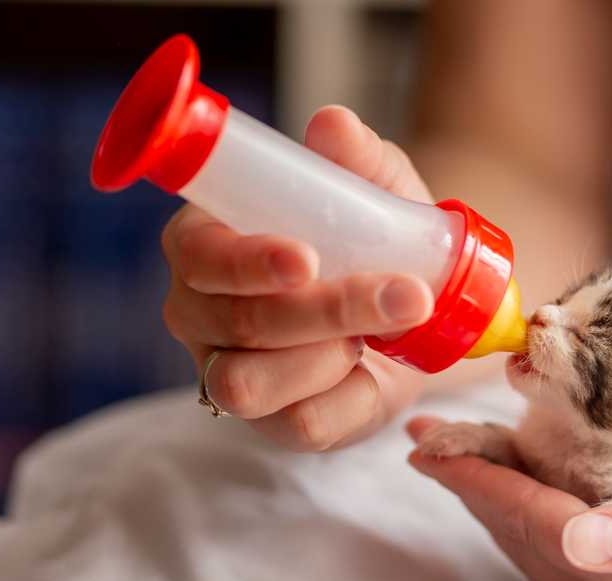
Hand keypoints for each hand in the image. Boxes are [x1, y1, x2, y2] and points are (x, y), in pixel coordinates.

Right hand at [162, 106, 437, 450]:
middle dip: (329, 310)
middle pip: (239, 322)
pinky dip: (351, 398)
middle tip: (407, 293)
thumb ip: (354, 160)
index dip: (247, 260)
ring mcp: (226, 372)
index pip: (202, 256)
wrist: (413, 302)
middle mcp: (199, 311)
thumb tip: (332, 124)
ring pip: (252, 384)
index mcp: (205, 242)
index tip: (307, 259)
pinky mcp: (270, 424)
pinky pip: (300, 425)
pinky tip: (372, 370)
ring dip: (334, 356)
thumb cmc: (373, 236)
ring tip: (383, 330)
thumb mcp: (375, 191)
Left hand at [407, 417, 611, 580]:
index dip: (478, 479)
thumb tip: (582, 532)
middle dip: (473, 487)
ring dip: (499, 505)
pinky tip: (539, 503)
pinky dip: (539, 524)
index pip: (536, 522)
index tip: (429, 448)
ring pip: (545, 553)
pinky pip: (576, 564)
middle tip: (430, 447)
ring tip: (468, 465)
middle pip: (525, 539)